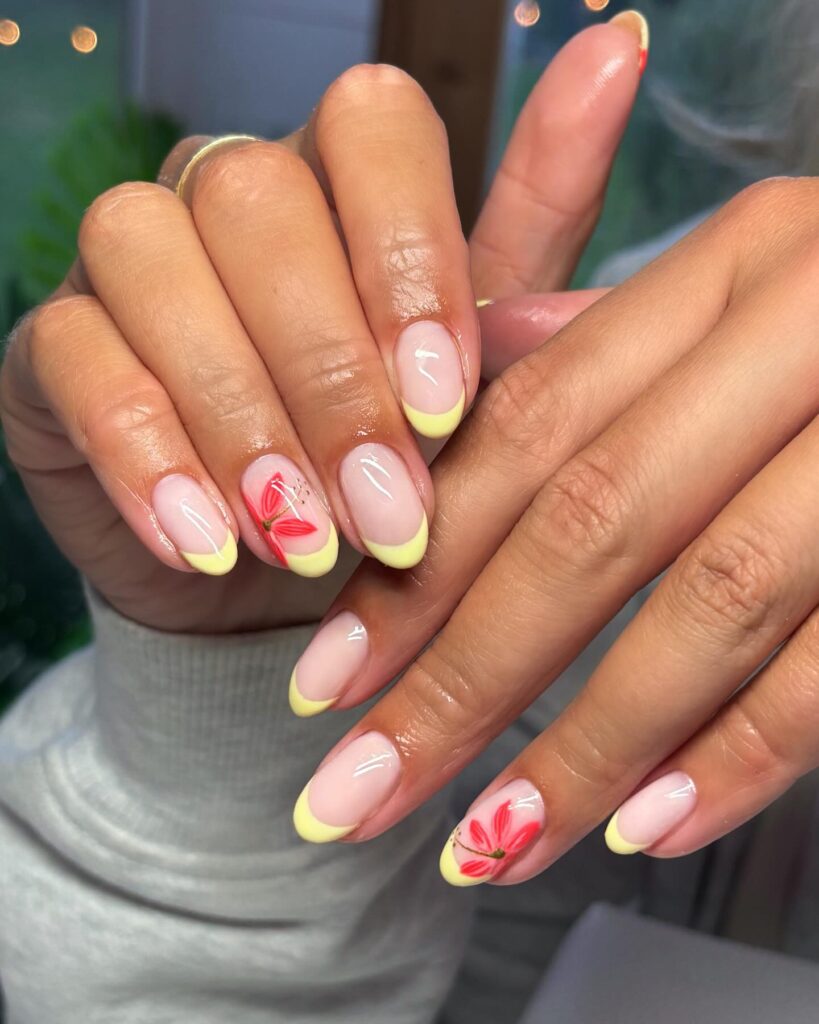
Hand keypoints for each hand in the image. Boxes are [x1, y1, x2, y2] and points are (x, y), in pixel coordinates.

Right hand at [0, 20, 642, 634]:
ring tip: (303, 542)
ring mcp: (133, 261)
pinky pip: (78, 363)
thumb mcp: (477, 360)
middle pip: (258, 203)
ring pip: (155, 265)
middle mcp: (229, 192)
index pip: (371, 124)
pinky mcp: (58, 344)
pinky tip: (213, 546)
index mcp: (343, 178)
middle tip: (387, 514)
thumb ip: (534, 230)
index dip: (408, 257)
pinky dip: (150, 460)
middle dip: (328, 377)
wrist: (284, 568)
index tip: (444, 406)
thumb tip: (617, 58)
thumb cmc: (394, 454)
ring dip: (241, 421)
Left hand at [293, 175, 818, 885]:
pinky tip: (647, 829)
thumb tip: (459, 389)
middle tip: (358, 793)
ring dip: (588, 745)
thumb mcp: (742, 297)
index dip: (420, 561)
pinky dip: (746, 752)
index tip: (326, 680)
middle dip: (462, 680)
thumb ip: (608, 347)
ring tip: (488, 846)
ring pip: (711, 602)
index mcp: (731, 265)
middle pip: (591, 526)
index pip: (527, 431)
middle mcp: (808, 327)